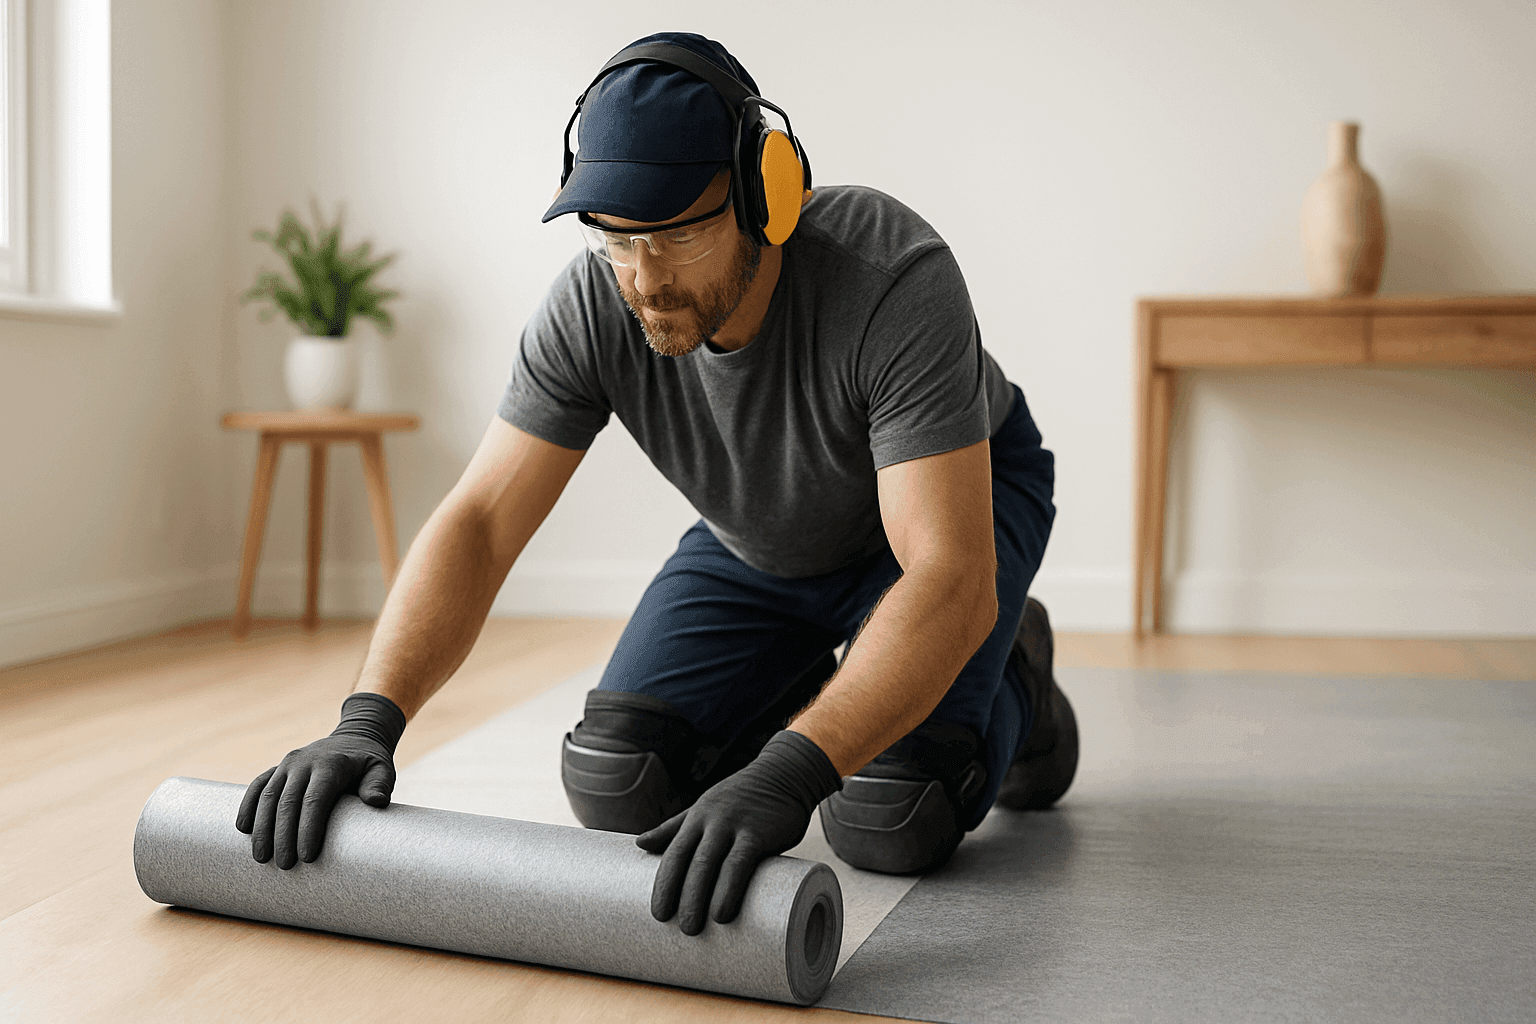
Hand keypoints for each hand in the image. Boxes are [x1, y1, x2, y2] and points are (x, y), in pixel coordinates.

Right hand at [235, 692, 405, 868]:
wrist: (353, 738)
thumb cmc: (369, 763)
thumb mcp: (382, 769)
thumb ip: (379, 784)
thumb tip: (376, 802)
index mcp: (330, 765)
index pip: (315, 799)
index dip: (309, 828)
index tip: (306, 856)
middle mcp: (304, 762)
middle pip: (288, 802)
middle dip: (283, 836)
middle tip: (284, 865)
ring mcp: (287, 764)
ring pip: (268, 796)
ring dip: (262, 827)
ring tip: (261, 857)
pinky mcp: (277, 768)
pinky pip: (257, 786)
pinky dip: (248, 805)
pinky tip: (244, 829)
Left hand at [636, 730, 841, 935]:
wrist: (784, 775)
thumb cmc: (740, 799)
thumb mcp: (704, 809)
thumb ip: (675, 827)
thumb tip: (639, 843)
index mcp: (696, 818)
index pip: (673, 853)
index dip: (664, 883)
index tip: (658, 914)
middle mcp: (711, 821)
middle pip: (689, 862)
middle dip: (679, 896)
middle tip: (677, 928)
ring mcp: (734, 825)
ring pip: (710, 863)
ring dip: (699, 898)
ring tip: (694, 928)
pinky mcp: (759, 832)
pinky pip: (740, 862)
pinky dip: (729, 888)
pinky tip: (723, 912)